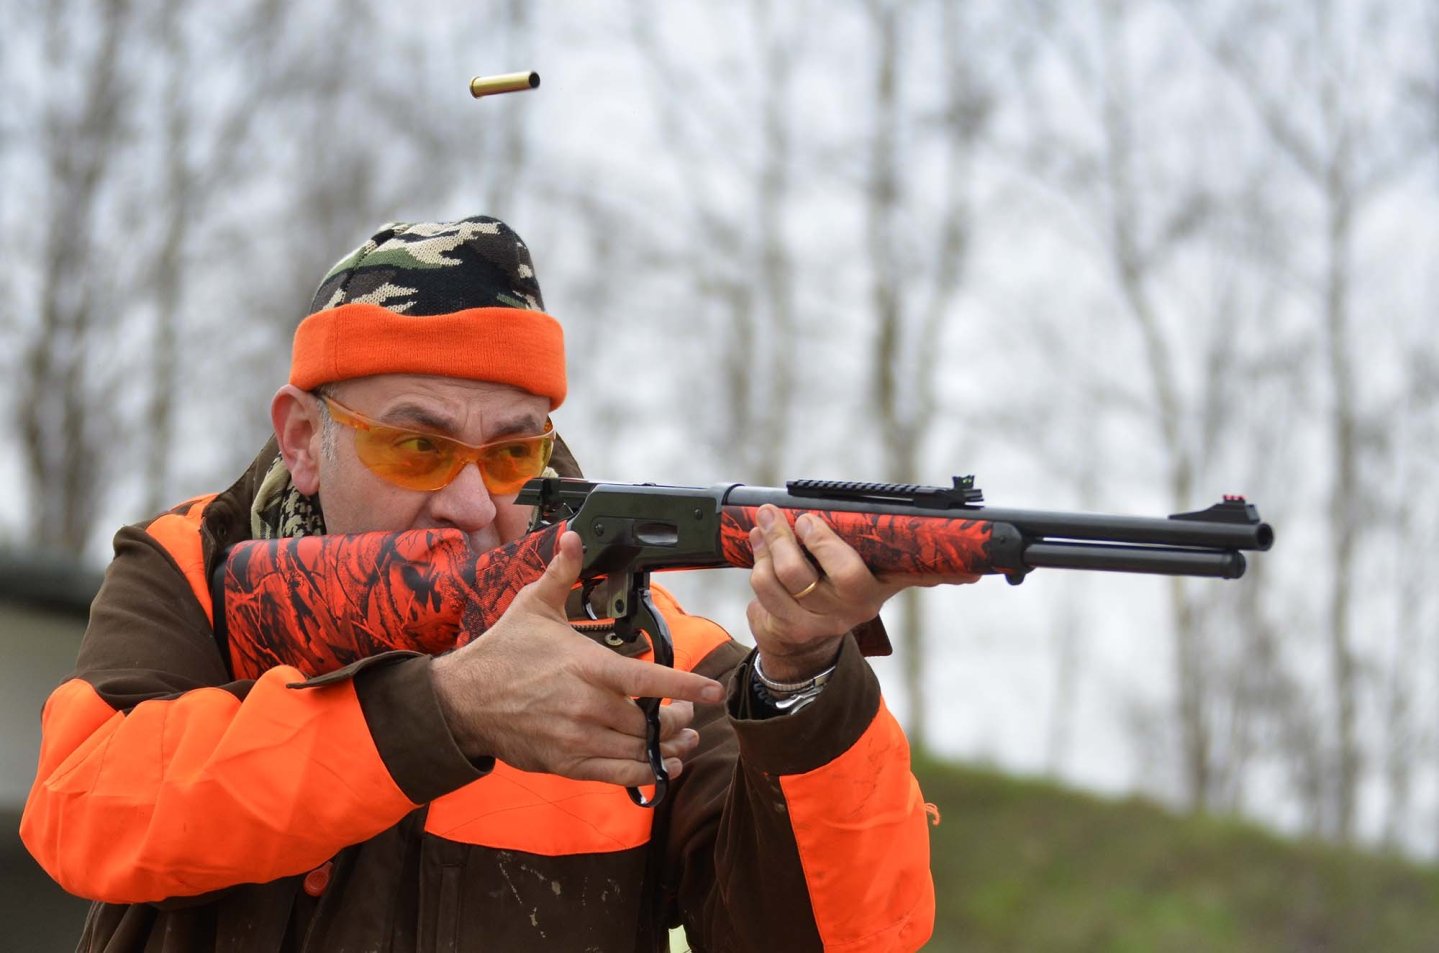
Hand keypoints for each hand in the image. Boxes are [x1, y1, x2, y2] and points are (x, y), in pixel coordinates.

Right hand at [431, 531, 725, 787]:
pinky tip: (663, 768)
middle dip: (677, 718)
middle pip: (649, 721)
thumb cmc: (503, 651)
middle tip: (688, 713)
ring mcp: (577, 738)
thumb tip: (573, 535)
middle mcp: (586, 705)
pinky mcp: (566, 763)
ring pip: (637, 750)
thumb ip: (562, 572)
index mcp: (587, 665)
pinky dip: (644, 775)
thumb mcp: (534, 605)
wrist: (463, 700)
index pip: (648, 678)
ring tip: (686, 740)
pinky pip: (616, 775)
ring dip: (668, 748)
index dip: (687, 685)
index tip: (715, 691)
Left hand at [747, 505, 980, 682]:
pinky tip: (758, 546)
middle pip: (812, 572)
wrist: (808, 646)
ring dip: (768, 545)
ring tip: (765, 522)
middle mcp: (848, 609)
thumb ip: (920, 568)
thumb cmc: (847, 590)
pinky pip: (762, 591)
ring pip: (781, 578)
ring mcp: (815, 622)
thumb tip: (975, 572)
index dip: (833, 545)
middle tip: (781, 514)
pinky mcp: (787, 628)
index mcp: (876, 589)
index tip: (811, 520)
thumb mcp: (885, 578)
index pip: (862, 571)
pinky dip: (756, 562)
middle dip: (787, 538)